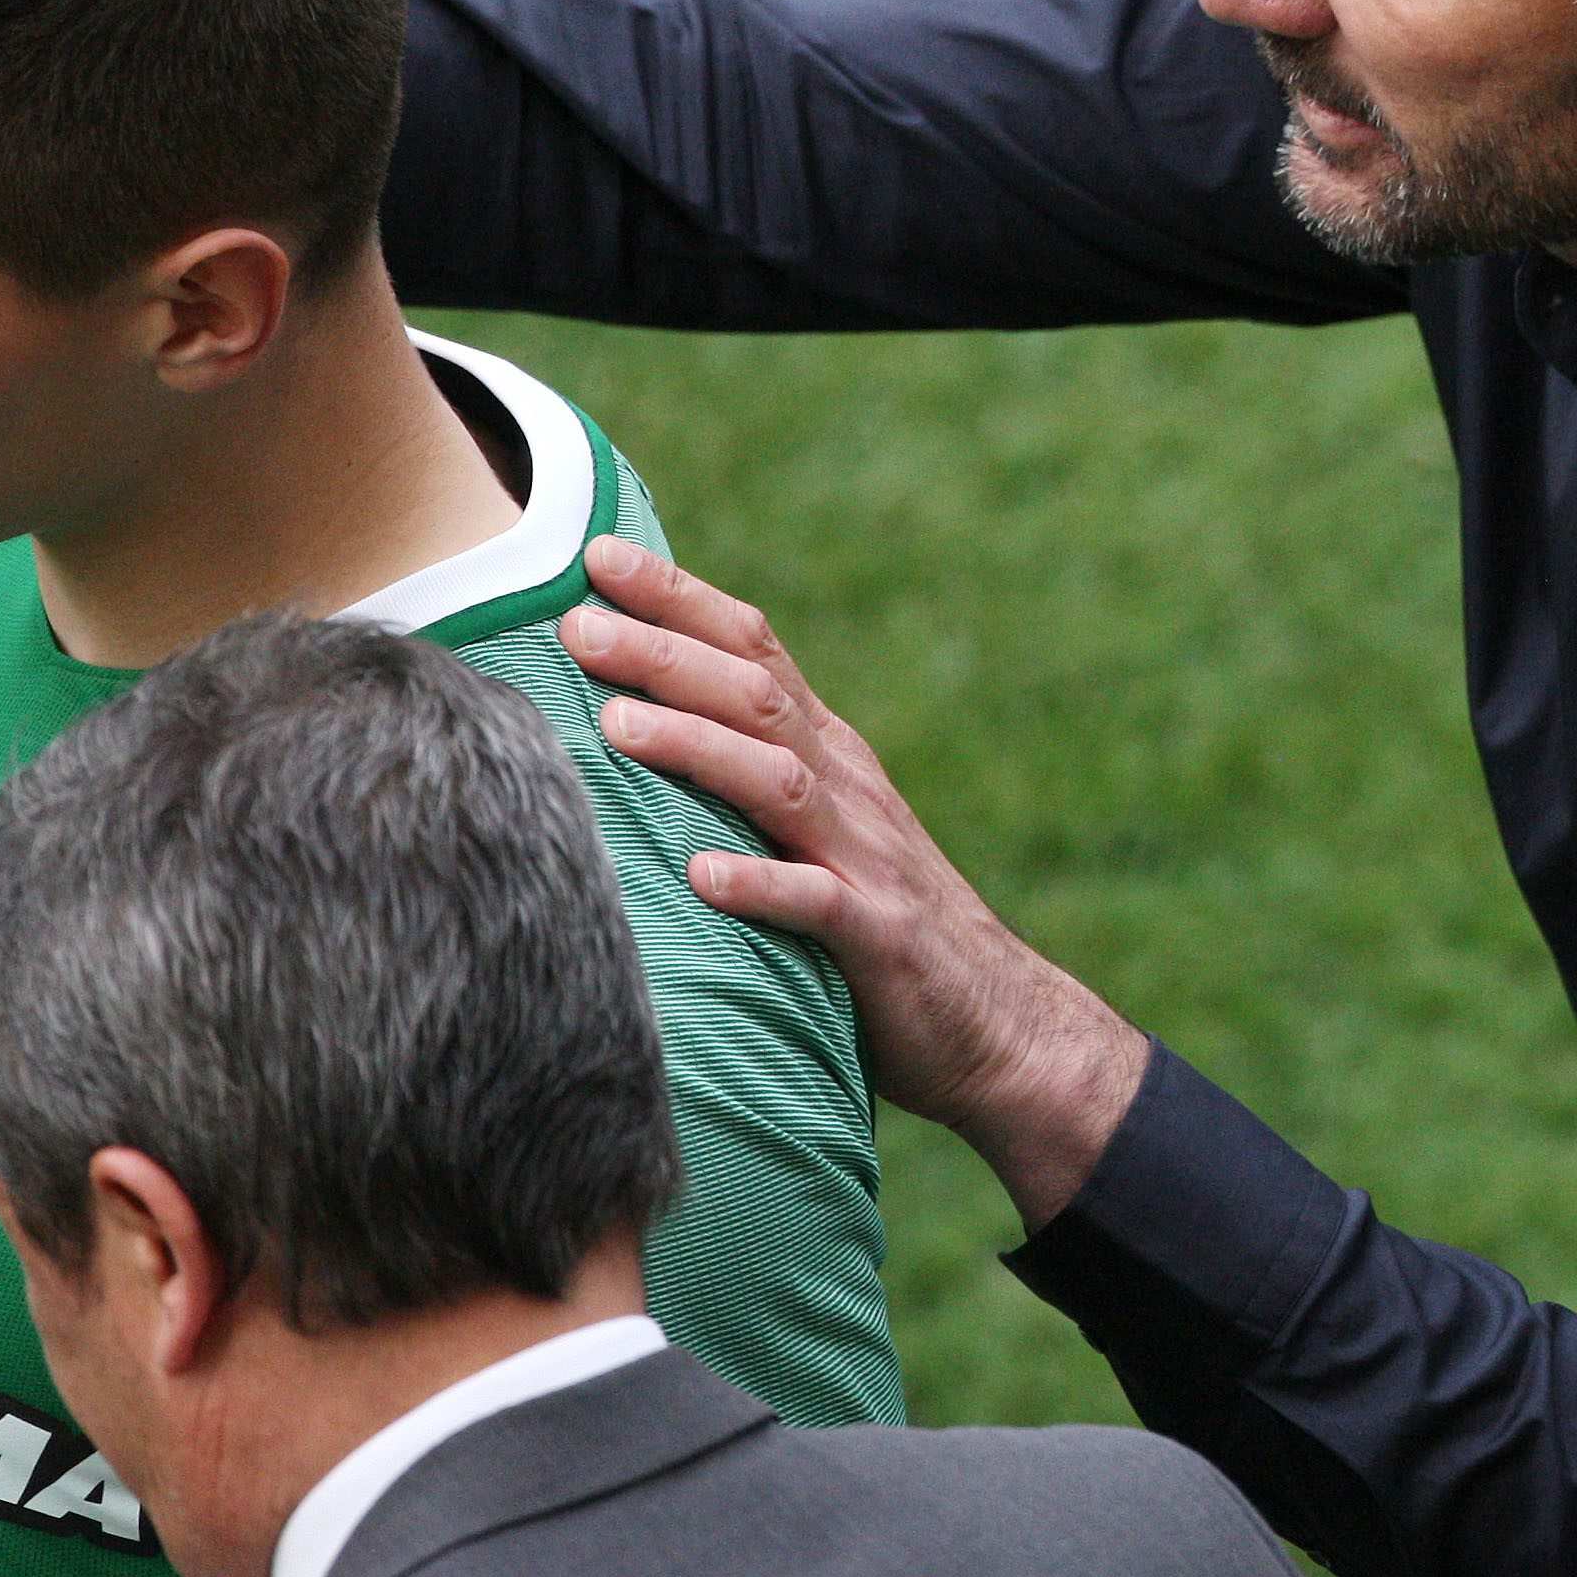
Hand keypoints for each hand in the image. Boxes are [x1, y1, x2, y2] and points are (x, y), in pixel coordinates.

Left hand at [560, 538, 1149, 1228]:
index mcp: (830, 753)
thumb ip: (745, 777)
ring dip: (697, 746)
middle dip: (666, 653)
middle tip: (579, 624)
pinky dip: (761, 883)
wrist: (998, 1021)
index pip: (754, 649)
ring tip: (616, 725)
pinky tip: (702, 876)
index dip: (679, 597)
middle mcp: (848, 786)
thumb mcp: (815, 831)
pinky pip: (815, 903)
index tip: (598, 554)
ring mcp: (866, 858)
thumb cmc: (878, 926)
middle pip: (755, 696)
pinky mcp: (879, 936)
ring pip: (778, 781)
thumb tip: (622, 725)